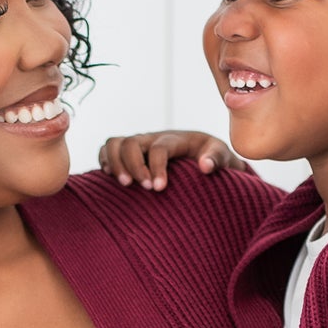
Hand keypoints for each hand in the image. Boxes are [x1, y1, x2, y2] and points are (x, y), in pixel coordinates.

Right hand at [97, 130, 246, 189]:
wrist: (204, 154)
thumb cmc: (213, 157)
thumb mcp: (222, 156)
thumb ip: (217, 158)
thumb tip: (205, 166)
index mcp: (174, 139)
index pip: (158, 148)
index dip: (156, 167)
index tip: (159, 188)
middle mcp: (153, 138)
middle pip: (131, 143)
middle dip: (134, 166)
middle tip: (145, 188)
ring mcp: (139, 145)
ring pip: (114, 143)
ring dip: (115, 163)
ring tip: (126, 185)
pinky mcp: (130, 153)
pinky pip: (107, 150)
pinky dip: (104, 161)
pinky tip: (112, 179)